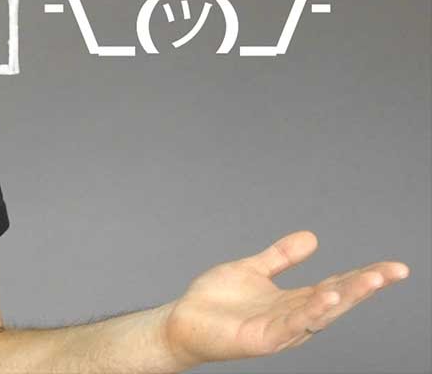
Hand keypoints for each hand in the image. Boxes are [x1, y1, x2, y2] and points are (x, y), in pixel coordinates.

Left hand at [161, 230, 409, 368]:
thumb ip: (281, 257)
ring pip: (320, 312)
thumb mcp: (253, 270)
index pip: (337, 286)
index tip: (394, 267)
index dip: (364, 277)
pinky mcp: (262, 338)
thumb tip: (313, 237)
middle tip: (395, 271)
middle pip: (337, 299)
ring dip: (346, 297)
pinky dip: (311, 312)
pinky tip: (327, 298)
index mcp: (294, 301)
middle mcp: (293, 317)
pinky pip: (291, 325)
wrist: (182, 322)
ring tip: (370, 280)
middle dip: (366, 286)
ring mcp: (280, 330)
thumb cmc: (216, 301)